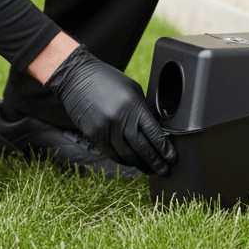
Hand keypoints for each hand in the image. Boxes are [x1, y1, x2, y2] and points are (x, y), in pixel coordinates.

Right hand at [44, 45, 175, 174]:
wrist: (77, 77)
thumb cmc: (107, 80)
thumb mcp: (132, 89)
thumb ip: (142, 109)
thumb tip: (154, 129)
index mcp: (134, 106)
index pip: (154, 133)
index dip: (164, 149)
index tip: (172, 158)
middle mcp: (120, 119)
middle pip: (142, 148)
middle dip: (156, 162)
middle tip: (165, 170)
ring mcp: (106, 129)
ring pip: (127, 155)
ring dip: (140, 165)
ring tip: (150, 170)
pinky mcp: (94, 135)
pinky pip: (112, 154)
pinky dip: (124, 161)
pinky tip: (132, 163)